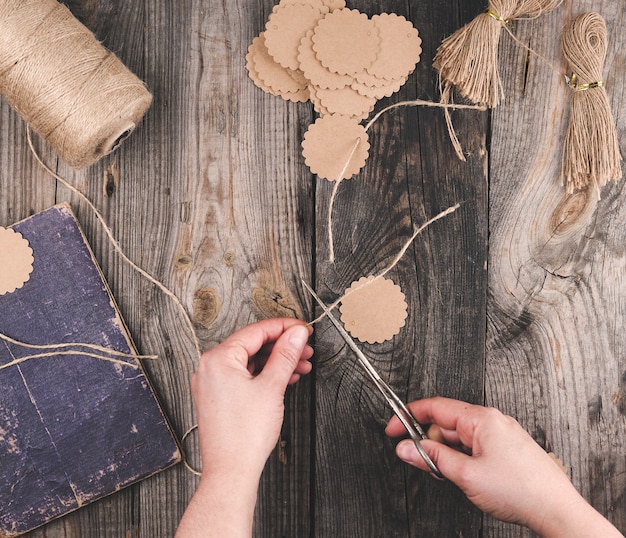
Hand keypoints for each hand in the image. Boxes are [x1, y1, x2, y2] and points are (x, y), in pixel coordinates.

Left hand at [176, 318, 312, 537]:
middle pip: (253, 345)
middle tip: (305, 349)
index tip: (303, 329)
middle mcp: (210, 367)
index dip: (284, 328)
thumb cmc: (245, 434)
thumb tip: (296, 334)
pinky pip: (243, 376)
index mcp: (218, 358)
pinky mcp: (218, 398)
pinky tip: (285, 379)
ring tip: (301, 366)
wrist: (231, 472)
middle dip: (282, 347)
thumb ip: (285, 355)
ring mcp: (212, 383)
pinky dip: (264, 375)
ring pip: (250, 362)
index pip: (256, 331)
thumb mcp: (272, 387)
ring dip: (276, 362)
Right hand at [385, 397, 622, 537]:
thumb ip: (432, 458)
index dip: (409, 416)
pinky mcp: (506, 449)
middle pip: (446, 423)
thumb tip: (406, 448)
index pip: (435, 407)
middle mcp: (492, 421)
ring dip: (446, 453)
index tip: (393, 429)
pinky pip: (474, 446)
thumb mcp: (466, 475)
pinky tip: (463, 475)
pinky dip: (461, 458)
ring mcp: (501, 434)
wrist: (557, 510)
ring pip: (460, 437)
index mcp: (481, 418)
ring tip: (449, 475)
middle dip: (429, 441)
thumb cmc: (520, 490)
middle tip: (419, 462)